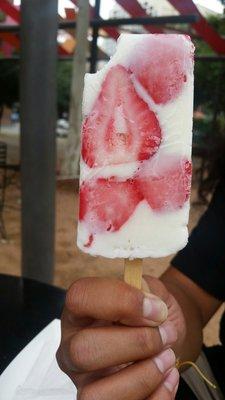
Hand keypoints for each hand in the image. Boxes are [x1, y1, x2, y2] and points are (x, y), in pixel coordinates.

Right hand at [57, 277, 180, 399]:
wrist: (164, 332)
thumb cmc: (148, 311)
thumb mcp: (148, 288)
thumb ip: (145, 290)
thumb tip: (152, 311)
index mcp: (78, 312)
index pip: (79, 297)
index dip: (120, 300)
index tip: (155, 309)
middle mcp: (72, 348)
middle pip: (83, 351)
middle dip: (136, 344)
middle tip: (165, 336)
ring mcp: (85, 381)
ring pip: (96, 395)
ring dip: (143, 377)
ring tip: (167, 359)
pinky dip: (157, 396)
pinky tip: (168, 376)